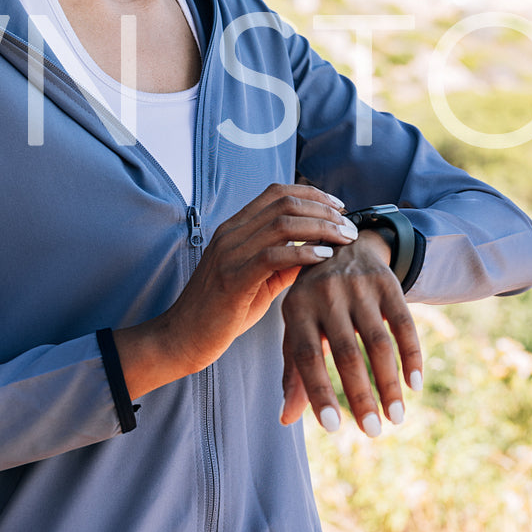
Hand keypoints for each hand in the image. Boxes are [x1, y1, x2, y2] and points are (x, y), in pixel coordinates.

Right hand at [115, 183, 357, 398]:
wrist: (183, 338)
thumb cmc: (222, 312)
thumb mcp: (258, 281)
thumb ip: (284, 263)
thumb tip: (317, 250)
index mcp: (235, 228)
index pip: (277, 193)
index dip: (312, 194)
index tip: (339, 207)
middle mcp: (230, 233)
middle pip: (284, 202)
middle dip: (324, 210)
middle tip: (349, 227)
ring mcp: (229, 254)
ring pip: (282, 223)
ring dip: (320, 228)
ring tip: (343, 240)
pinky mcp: (232, 278)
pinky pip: (273, 255)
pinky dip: (304, 253)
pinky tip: (323, 258)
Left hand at [279, 229, 422, 435]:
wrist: (340, 243)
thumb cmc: (312, 300)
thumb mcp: (296, 327)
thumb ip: (293, 372)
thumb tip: (285, 418)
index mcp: (297, 309)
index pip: (307, 357)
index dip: (319, 392)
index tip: (333, 428)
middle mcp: (326, 296)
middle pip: (346, 353)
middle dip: (360, 396)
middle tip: (372, 432)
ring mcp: (359, 287)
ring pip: (378, 343)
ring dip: (389, 384)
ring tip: (395, 419)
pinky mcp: (387, 283)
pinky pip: (404, 324)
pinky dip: (412, 356)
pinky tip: (414, 385)